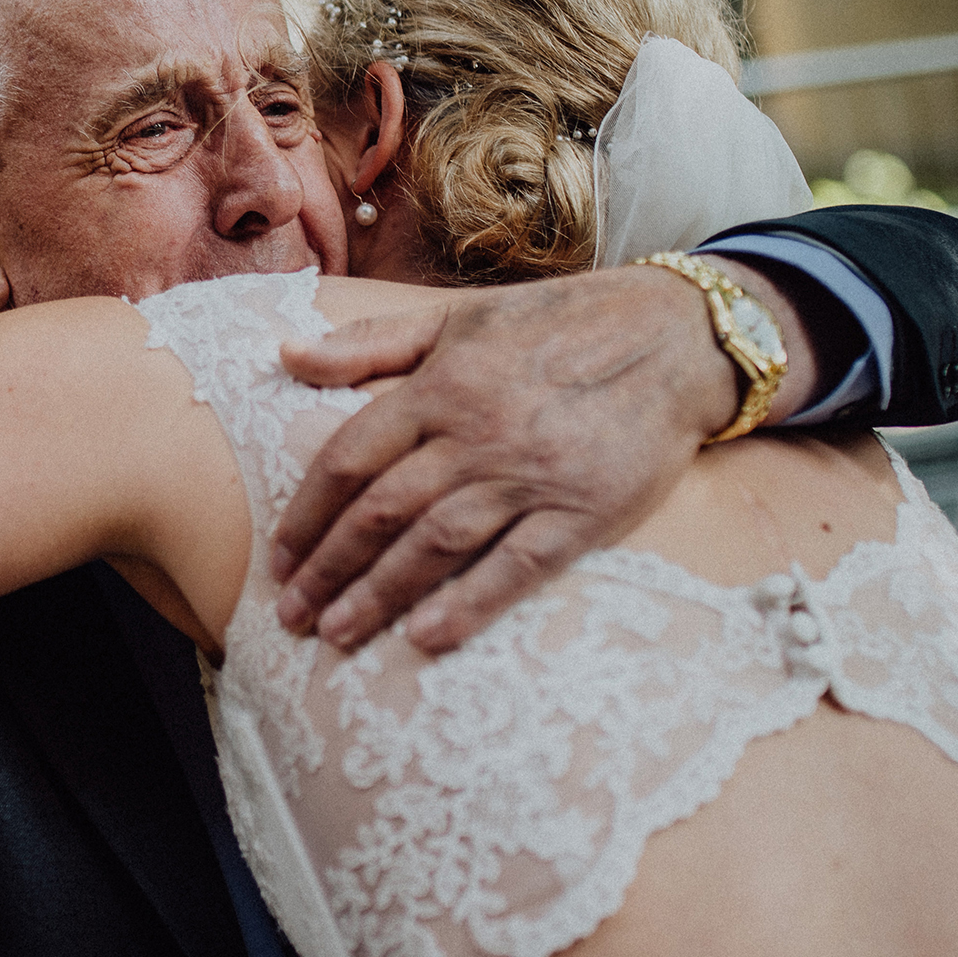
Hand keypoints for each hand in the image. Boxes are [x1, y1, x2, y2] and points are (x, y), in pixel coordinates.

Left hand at [271, 264, 800, 652]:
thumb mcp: (458, 318)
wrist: (677, 338)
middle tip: (292, 615)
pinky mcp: (582, 513)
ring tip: (338, 635)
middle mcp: (477, 433)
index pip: (351, 457)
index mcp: (440, 385)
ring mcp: (530, 476)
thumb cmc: (560, 324)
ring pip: (436, 544)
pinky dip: (468, 605)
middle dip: (330, 568)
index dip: (308, 512)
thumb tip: (286, 357)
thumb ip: (370, 343)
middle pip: (382, 510)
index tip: (280, 556)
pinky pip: (516, 569)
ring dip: (380, 595)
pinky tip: (425, 638)